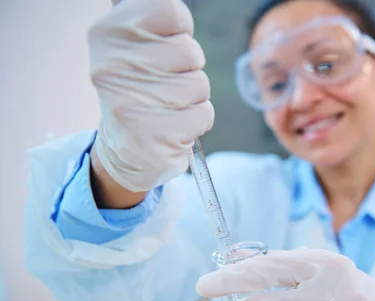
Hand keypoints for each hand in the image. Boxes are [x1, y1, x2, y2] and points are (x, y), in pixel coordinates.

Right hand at [89, 0, 213, 191]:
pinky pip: (204, 114)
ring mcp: (132, 103)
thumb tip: (176, 10)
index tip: (167, 46)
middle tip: (166, 85)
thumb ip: (156, 24)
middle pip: (190, 51)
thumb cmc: (141, 91)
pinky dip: (197, 122)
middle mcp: (114, 66)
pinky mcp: (154, 135)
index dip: (180, 30)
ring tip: (169, 107)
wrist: (125, 150)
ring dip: (194, 98)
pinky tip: (174, 127)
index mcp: (108, 33)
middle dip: (189, 69)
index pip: (169, 9)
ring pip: (199, 84)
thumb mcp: (135, 47)